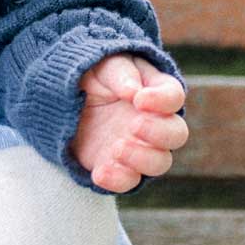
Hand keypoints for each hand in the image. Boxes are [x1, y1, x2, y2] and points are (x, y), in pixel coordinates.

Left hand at [72, 54, 187, 193]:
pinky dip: (117, 180)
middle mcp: (154, 122)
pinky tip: (100, 172)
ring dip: (142, 159)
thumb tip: (133, 91)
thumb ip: (120, 73)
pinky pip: (128, 181)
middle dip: (159, 133)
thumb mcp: (102, 64)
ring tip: (116, 148)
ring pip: (160, 163)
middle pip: (177, 134)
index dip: (163, 100)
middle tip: (134, 125)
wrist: (68, 99)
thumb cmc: (94, 75)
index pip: (173, 96)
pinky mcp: (119, 167)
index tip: (139, 100)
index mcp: (155, 91)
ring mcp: (139, 147)